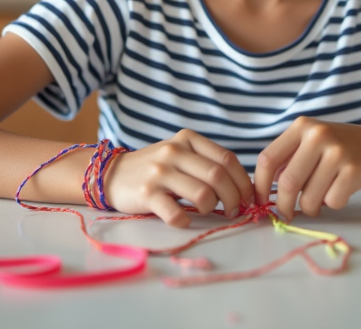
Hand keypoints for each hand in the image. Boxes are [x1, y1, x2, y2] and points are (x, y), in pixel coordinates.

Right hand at [102, 130, 253, 227]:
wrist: (112, 174)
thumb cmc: (155, 167)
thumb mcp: (180, 153)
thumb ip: (206, 162)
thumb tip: (242, 185)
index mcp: (188, 139)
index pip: (227, 159)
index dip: (243, 182)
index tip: (248, 198)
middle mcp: (174, 152)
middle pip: (219, 177)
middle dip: (233, 198)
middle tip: (234, 210)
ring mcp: (159, 173)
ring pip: (203, 194)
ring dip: (212, 208)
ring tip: (208, 212)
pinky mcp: (146, 194)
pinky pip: (175, 213)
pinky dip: (185, 221)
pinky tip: (184, 220)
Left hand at [254, 118, 360, 221]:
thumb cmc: (346, 149)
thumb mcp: (315, 142)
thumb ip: (290, 158)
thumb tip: (262, 190)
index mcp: (302, 127)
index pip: (268, 160)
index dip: (260, 186)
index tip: (260, 201)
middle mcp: (318, 135)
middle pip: (287, 183)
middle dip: (284, 206)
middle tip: (287, 215)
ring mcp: (337, 152)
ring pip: (309, 197)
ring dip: (312, 208)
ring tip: (322, 199)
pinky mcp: (354, 170)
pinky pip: (332, 201)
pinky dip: (334, 203)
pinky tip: (343, 191)